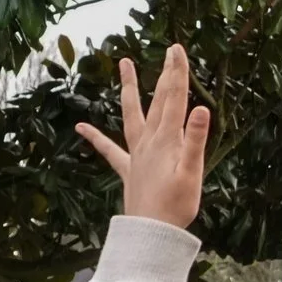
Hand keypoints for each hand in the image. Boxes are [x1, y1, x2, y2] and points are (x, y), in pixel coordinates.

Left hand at [76, 46, 210, 229]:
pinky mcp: (129, 168)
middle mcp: (149, 142)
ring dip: (130, 89)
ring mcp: (136, 154)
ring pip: (132, 114)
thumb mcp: (192, 173)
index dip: (178, 73)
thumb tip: (201, 109)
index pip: (175, 99)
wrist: (151, 231)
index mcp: (167, 140)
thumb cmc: (176, 206)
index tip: (178, 50)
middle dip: (165, 75)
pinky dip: (95, 138)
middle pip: (158, 101)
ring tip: (123, 64)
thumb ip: (195, 140)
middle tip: (170, 51)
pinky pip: (109, 150)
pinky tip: (81, 127)